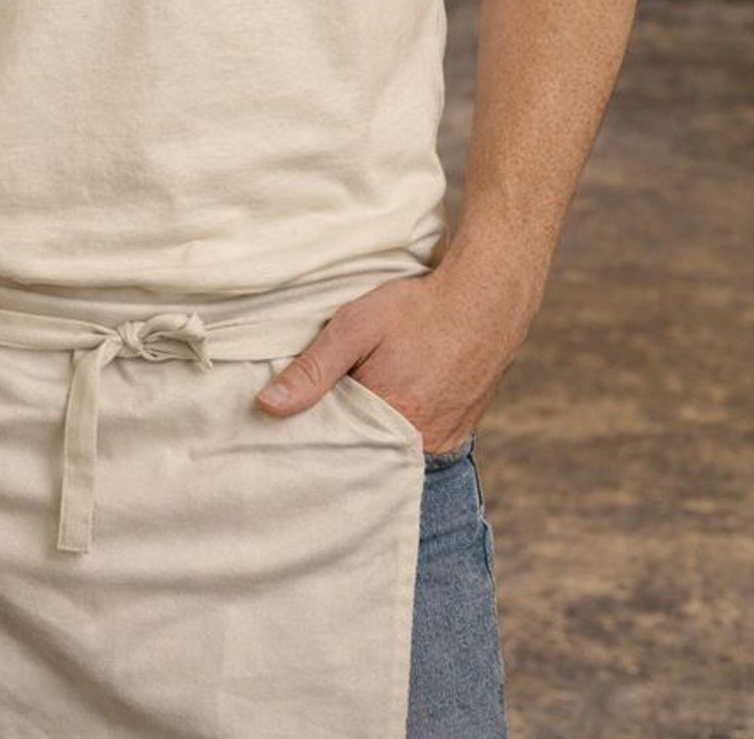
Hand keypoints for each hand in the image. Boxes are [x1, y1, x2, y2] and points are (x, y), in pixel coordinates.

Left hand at [252, 265, 534, 453]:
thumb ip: (313, 369)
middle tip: (330, 408)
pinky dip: (400, 432)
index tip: (293, 424)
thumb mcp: (356, 327)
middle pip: (363, 454)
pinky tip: (393, 403)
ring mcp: (443, 443)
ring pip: (390, 451)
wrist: (486, 299)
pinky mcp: (458, 435)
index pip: (334, 446)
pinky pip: (418, 446)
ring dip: (372, 434)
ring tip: (361, 403)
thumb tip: (267, 406)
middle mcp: (417, 444)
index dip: (314, 433)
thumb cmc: (418, 309)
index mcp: (387, 421)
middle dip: (343, 439)